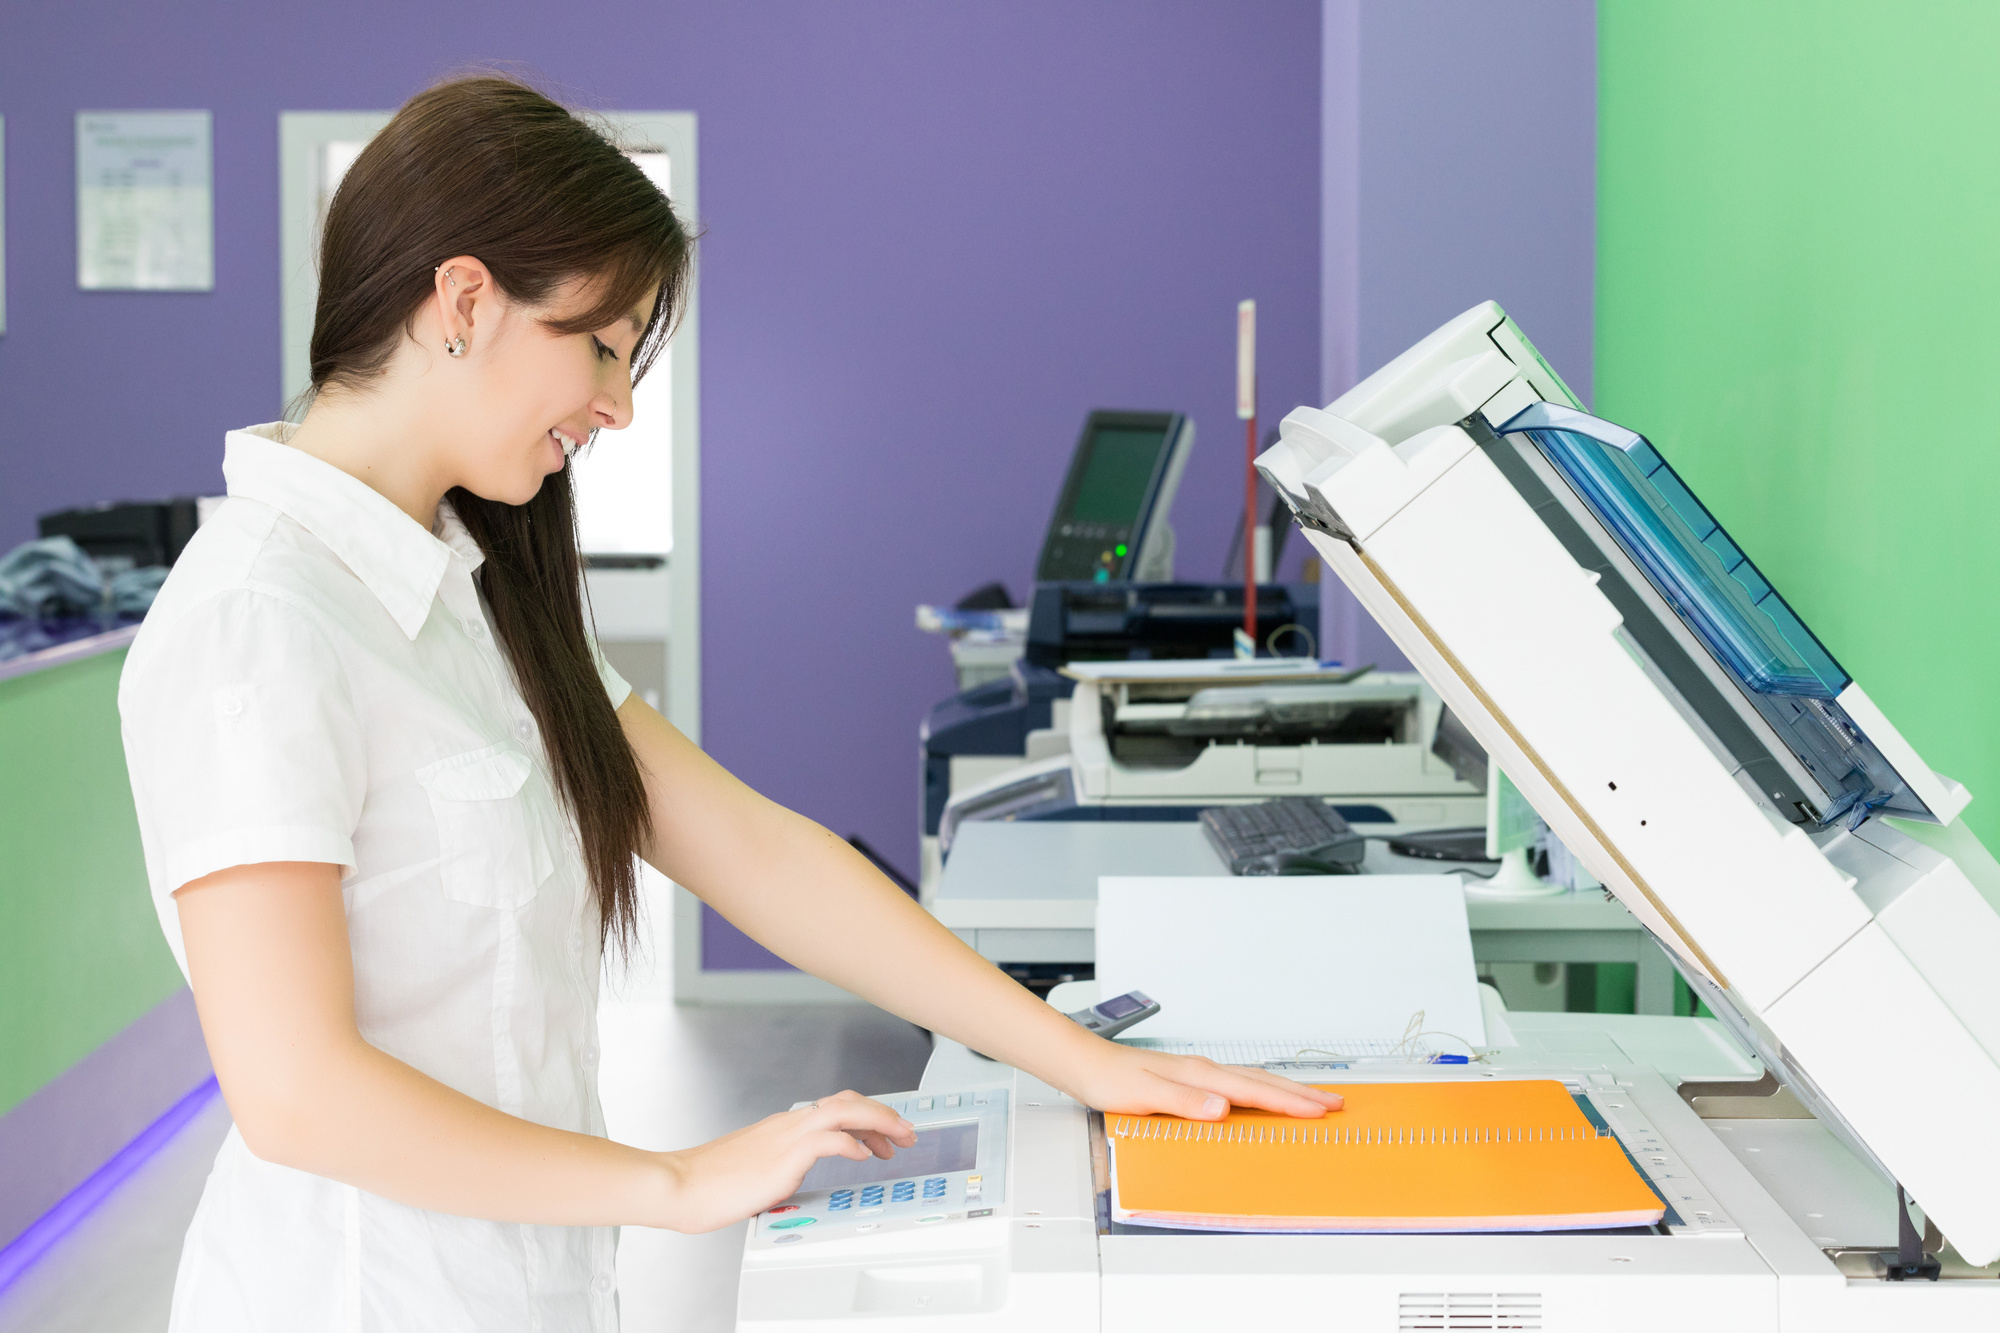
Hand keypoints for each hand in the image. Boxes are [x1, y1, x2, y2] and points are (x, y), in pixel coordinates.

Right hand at [653, 1090, 916, 1233]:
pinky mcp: (783, 1156)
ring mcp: (786, 1136)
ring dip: (879, 1122)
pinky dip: (852, 1143)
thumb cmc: (709, 1182)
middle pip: (847, 1101)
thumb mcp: (754, 1169)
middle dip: (883, 1114)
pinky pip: (828, 1139)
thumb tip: (791, 1178)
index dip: (866, 1115)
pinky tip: (863, 1155)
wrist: (680, 1184)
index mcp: (783, 1127)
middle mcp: (789, 1124)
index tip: (885, 1132)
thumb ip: (777, 1167)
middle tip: (906, 1131)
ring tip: (899, 1139)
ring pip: (845, 1111)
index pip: (835, 1107)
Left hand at [1056, 1044, 1343, 1120]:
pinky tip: (1264, 1096)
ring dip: (1286, 1090)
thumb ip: (1185, 1103)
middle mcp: (1205, 1070)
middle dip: (1301, 1094)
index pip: (1254, 1091)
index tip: (1320, 1110)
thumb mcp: (1146, 1097)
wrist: (1087, 1065)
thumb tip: (1222, 1107)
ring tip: (1313, 1098)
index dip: (1290, 1103)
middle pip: (1263, 1082)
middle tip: (1335, 1103)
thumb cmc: (1111, 1082)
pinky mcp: (1192, 1078)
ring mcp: (1200, 1072)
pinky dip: (1262, 1089)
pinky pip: (1239, 1084)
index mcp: (1200, 1075)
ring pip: (1254, 1080)